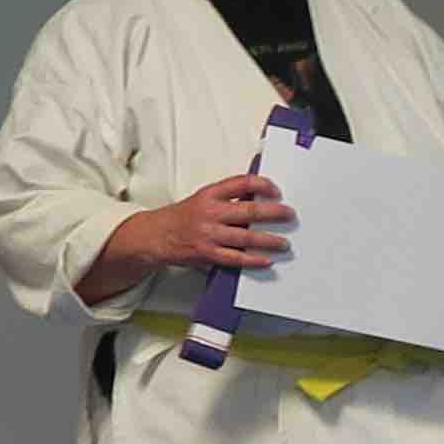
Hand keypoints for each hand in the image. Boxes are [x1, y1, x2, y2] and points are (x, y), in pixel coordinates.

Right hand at [139, 172, 292, 273]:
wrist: (154, 235)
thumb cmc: (182, 217)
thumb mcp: (202, 200)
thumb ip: (227, 199)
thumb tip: (259, 198)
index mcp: (209, 195)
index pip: (241, 183)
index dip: (262, 185)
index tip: (277, 191)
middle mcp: (210, 213)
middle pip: (249, 211)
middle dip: (274, 213)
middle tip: (290, 215)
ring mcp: (208, 234)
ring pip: (246, 237)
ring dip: (269, 241)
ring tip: (284, 243)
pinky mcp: (206, 253)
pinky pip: (235, 258)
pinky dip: (253, 260)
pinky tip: (266, 260)